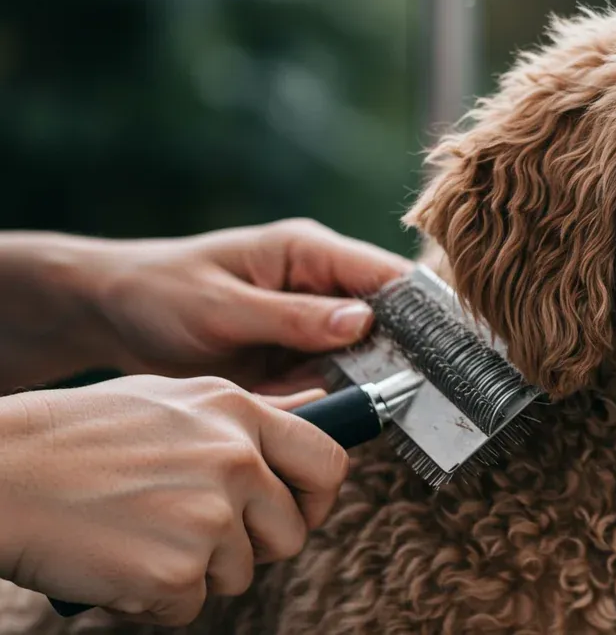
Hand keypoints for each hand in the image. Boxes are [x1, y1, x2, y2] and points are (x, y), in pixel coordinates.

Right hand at [0, 375, 347, 625]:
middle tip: (199, 538)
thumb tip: (311, 416)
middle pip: (291, 534)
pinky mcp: (177, 570)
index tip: (295, 513)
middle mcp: (235, 460)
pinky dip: (154, 600)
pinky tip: (116, 562)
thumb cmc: (74, 437)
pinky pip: (190, 608)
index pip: (327, 462)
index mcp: (237, 413)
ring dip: (196, 572)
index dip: (317, 499)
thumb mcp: (171, 401)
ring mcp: (209, 516)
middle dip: (254, 548)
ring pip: (240, 575)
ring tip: (139, 537)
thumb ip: (239, 419)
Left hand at [88, 218, 411, 392]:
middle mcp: (320, 287)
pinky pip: (330, 384)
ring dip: (368, 387)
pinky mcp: (296, 360)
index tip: (447, 351)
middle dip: (402, 358)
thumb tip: (365, 322)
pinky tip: (335, 421)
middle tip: (419, 397)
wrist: (110, 317)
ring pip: (364, 359)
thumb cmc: (160, 295)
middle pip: (387, 321)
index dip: (422, 311)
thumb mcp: (222, 307)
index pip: (386, 275)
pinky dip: (333, 404)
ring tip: (381, 416)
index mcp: (309, 252)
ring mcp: (311, 326)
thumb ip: (293, 317)